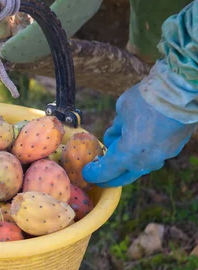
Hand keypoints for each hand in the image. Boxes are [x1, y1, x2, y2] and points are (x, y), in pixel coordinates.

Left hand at [82, 84, 196, 187]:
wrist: (182, 91)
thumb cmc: (147, 99)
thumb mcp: (122, 111)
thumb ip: (116, 129)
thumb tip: (114, 135)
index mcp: (128, 154)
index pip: (105, 172)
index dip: (94, 173)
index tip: (86, 172)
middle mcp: (146, 161)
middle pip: (123, 177)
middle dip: (109, 178)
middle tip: (99, 175)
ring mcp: (162, 157)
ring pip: (140, 166)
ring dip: (127, 164)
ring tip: (116, 156)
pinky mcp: (173, 149)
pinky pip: (153, 156)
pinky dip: (142, 153)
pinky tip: (136, 144)